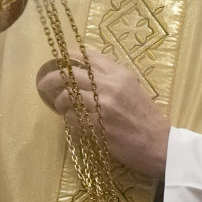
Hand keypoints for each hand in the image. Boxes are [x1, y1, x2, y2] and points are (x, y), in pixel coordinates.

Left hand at [36, 50, 169, 185]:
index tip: (58, 61)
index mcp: (119, 73)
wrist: (159, 144)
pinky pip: (72, 118)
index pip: (86, 56)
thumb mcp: (132, 87)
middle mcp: (109, 85)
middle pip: (69, 74)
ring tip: (62, 107)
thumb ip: (110, 76)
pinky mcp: (97, 126)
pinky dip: (69, 119)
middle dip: (51, 78)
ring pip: (67, 97)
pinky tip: (73, 122)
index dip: (68, 57)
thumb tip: (82, 69)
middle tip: (43, 84)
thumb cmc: (146, 116)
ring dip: (60, 103)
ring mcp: (102, 106)